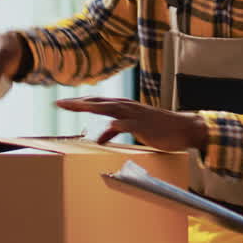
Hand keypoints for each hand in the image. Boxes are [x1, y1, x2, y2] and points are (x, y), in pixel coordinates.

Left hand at [55, 97, 208, 150]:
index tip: (61, 103)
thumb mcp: (133, 128)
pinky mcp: (143, 126)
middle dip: (78, 103)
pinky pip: (127, 125)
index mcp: (123, 106)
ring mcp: (134, 115)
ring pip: (109, 109)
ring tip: (76, 107)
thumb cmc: (157, 128)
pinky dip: (116, 125)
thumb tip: (99, 139)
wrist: (182, 128)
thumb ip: (115, 130)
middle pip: (97, 103)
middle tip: (59, 104)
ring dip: (91, 107)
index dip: (78, 102)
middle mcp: (126, 107)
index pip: (96, 102)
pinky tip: (107, 127)